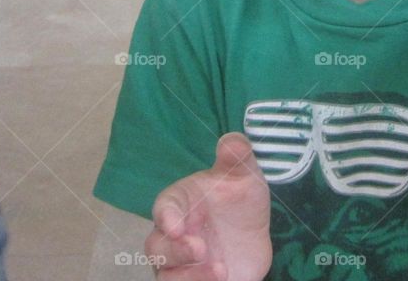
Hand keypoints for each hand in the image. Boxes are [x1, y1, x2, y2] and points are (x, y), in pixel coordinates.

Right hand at [145, 133, 271, 280]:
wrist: (251, 237)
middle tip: (201, 249)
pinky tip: (225, 279)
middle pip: (157, 247)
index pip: (163, 207)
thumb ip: (237, 157)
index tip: (177, 225)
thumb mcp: (245, 176)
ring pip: (167, 275)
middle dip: (175, 250)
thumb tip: (232, 139)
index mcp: (179, 203)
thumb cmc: (238, 201)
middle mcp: (172, 236)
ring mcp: (179, 263)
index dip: (166, 216)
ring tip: (221, 271)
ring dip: (189, 276)